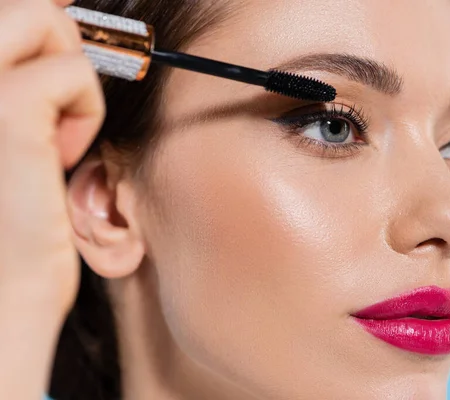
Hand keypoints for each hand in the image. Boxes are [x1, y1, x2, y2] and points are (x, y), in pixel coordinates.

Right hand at [0, 0, 104, 397]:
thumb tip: (59, 16)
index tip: (63, 71)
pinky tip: (63, 154)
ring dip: (71, 71)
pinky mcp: (1, 113)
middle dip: (57, 44)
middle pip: (20, 5)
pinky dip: (86, 108)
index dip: (43, 27)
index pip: (4, 16)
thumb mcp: (15, 137)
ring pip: (41, 16)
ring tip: (59, 131)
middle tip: (60, 107)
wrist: (2, 293)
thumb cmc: (12, 220)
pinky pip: (72, 70)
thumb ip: (26, 80)